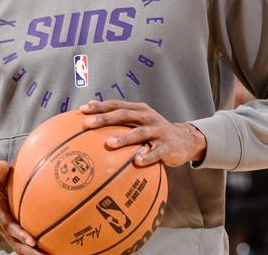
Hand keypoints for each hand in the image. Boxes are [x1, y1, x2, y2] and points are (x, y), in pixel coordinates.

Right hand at [0, 162, 45, 254]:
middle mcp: (4, 227)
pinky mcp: (16, 234)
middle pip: (17, 245)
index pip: (9, 226)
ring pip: (22, 248)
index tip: (32, 240)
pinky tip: (55, 249)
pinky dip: (38, 249)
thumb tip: (3, 164)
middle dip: (30, 253)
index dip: (19, 234)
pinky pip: (27, 244)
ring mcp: (10, 233)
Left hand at [80, 100, 206, 166]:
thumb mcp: (138, 121)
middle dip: (106, 118)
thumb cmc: (154, 131)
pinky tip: (137, 162)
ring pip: (139, 132)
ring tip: (109, 143)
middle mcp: (148, 117)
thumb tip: (89, 112)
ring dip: (124, 138)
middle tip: (88, 123)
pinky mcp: (168, 147)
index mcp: (139, 110)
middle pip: (124, 115)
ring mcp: (158, 131)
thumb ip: (119, 117)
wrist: (184, 139)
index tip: (82, 110)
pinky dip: (147, 157)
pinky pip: (156, 153)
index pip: (116, 105)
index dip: (100, 106)